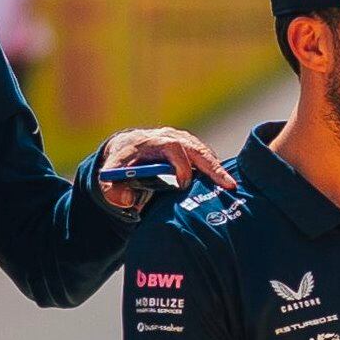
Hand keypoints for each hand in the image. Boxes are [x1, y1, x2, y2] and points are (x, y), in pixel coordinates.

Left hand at [98, 127, 236, 208]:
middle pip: (197, 149)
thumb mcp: (109, 177)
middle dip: (213, 167)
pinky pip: (207, 158)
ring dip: (218, 170)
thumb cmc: (119, 165)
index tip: (183, 185)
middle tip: (228, 185)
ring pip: (205, 154)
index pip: (174, 149)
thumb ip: (112, 191)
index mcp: (154, 142)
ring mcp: (184, 142)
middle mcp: (172, 138)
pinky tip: (224, 186)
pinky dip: (216, 170)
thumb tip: (128, 201)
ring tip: (230, 187)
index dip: (181, 166)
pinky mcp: (191, 150)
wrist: (126, 151)